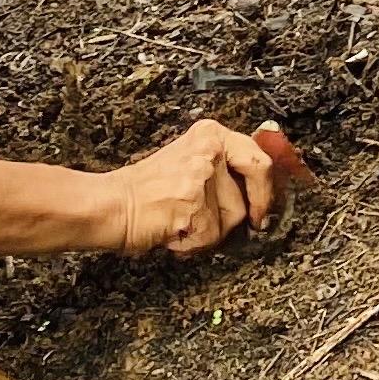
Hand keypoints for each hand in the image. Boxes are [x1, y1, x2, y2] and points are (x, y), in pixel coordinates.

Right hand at [101, 116, 308, 255]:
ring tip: (183, 222)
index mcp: (210, 134)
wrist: (111, 204)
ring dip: (211, 231)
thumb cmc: (144, 189)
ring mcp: (201, 178)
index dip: (267, 190)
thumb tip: (260, 190)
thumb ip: (221, 168)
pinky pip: (210, 238)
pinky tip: (174, 232)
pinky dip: (193, 244)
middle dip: (246, 214)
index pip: (259, 159)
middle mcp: (208, 151)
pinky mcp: (193, 206)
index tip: (265, 207)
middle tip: (244, 226)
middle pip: (250, 194)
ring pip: (232, 220)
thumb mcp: (188, 161)